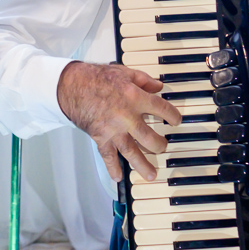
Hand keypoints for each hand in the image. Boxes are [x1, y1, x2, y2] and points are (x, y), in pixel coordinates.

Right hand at [56, 62, 180, 182]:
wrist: (72, 86)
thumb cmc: (96, 78)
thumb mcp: (124, 72)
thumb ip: (143, 80)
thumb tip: (158, 86)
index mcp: (135, 98)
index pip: (162, 109)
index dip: (172, 116)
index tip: (176, 120)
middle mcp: (127, 117)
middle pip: (150, 138)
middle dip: (159, 145)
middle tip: (162, 147)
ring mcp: (114, 130)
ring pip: (132, 152)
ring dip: (143, 164)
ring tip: (151, 174)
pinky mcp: (100, 138)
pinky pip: (108, 156)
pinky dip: (112, 168)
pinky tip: (118, 177)